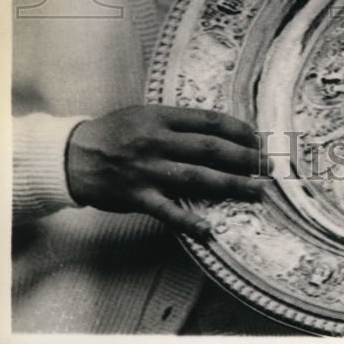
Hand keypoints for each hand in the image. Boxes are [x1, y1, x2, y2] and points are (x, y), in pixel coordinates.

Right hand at [66, 106, 270, 238]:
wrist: (75, 156)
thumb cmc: (115, 131)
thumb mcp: (146, 114)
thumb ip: (178, 121)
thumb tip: (218, 129)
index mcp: (161, 118)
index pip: (209, 122)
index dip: (238, 130)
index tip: (258, 138)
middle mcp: (158, 142)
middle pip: (210, 149)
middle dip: (244, 157)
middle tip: (268, 165)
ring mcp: (148, 171)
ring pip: (197, 178)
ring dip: (231, 185)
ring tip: (257, 191)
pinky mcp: (138, 197)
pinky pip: (168, 211)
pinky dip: (189, 221)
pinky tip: (211, 229)